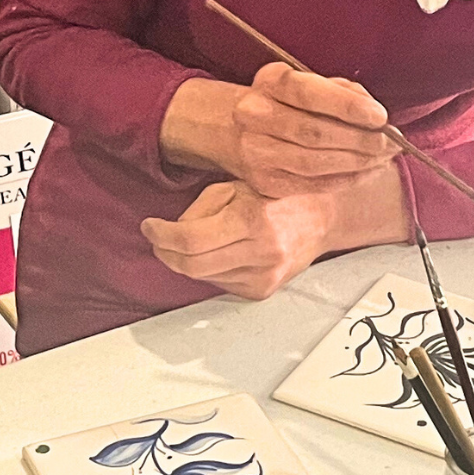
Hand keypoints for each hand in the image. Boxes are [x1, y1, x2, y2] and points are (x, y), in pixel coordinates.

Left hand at [143, 180, 342, 299]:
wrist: (324, 216)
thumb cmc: (281, 192)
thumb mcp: (239, 183)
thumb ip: (202, 207)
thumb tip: (174, 231)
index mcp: (252, 219)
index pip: (190, 239)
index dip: (161, 235)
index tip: (149, 226)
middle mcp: (260, 252)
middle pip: (191, 265)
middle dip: (166, 252)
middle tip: (158, 238)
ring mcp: (264, 276)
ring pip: (203, 277)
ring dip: (187, 260)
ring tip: (195, 238)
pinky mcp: (263, 290)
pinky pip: (219, 283)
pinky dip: (209, 269)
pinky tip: (219, 251)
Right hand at [160, 66, 400, 197]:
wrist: (235, 128)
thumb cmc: (285, 102)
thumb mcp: (309, 83)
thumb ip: (343, 93)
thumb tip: (377, 118)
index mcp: (269, 82)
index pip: (309, 93)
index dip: (348, 107)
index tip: (380, 116)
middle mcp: (255, 115)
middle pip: (315, 133)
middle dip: (361, 140)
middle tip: (391, 143)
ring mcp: (256, 152)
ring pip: (316, 163)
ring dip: (358, 163)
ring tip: (383, 158)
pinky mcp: (264, 182)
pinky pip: (313, 185)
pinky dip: (346, 180)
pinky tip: (366, 172)